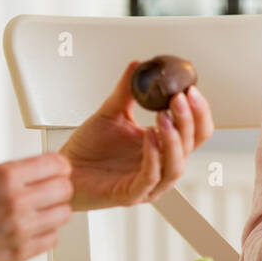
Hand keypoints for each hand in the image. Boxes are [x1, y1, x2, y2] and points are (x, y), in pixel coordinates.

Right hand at [0, 152, 73, 260]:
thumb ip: (9, 179)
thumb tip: (37, 175)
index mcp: (4, 176)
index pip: (56, 163)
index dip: (58, 169)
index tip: (56, 174)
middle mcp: (16, 199)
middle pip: (66, 188)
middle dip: (59, 192)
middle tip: (48, 197)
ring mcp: (21, 227)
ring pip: (64, 214)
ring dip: (54, 215)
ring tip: (38, 217)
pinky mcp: (21, 253)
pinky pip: (53, 239)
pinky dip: (45, 236)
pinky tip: (29, 235)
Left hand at [61, 61, 213, 211]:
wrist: (63, 169)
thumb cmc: (87, 149)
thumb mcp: (111, 112)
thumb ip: (126, 91)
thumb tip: (137, 66)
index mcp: (162, 147)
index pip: (195, 132)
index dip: (198, 112)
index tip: (190, 90)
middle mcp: (161, 165)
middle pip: (192, 146)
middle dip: (189, 120)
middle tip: (180, 97)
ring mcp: (149, 183)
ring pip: (176, 166)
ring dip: (174, 139)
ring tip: (164, 116)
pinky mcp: (132, 195)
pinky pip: (150, 177)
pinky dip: (153, 156)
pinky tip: (149, 136)